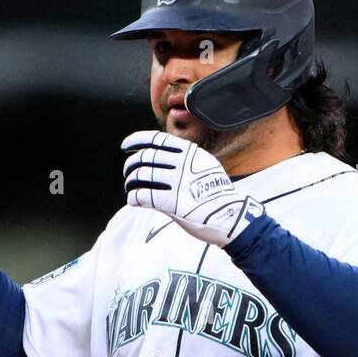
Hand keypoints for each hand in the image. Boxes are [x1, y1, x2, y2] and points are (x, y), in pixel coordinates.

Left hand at [120, 130, 264, 246]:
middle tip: (128, 172)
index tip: (125, 145)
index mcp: (190, 153)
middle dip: (131, 164)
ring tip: (131, 187)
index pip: (158, 139)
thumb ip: (185, 160)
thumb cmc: (217, 193)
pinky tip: (134, 200)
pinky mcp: (173, 203)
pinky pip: (143, 196)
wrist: (232, 216)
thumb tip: (159, 156)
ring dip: (130, 182)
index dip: (137, 140)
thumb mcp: (205, 166)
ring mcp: (178, 183)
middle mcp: (183, 165)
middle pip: (145, 157)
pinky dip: (133, 197)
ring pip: (141, 176)